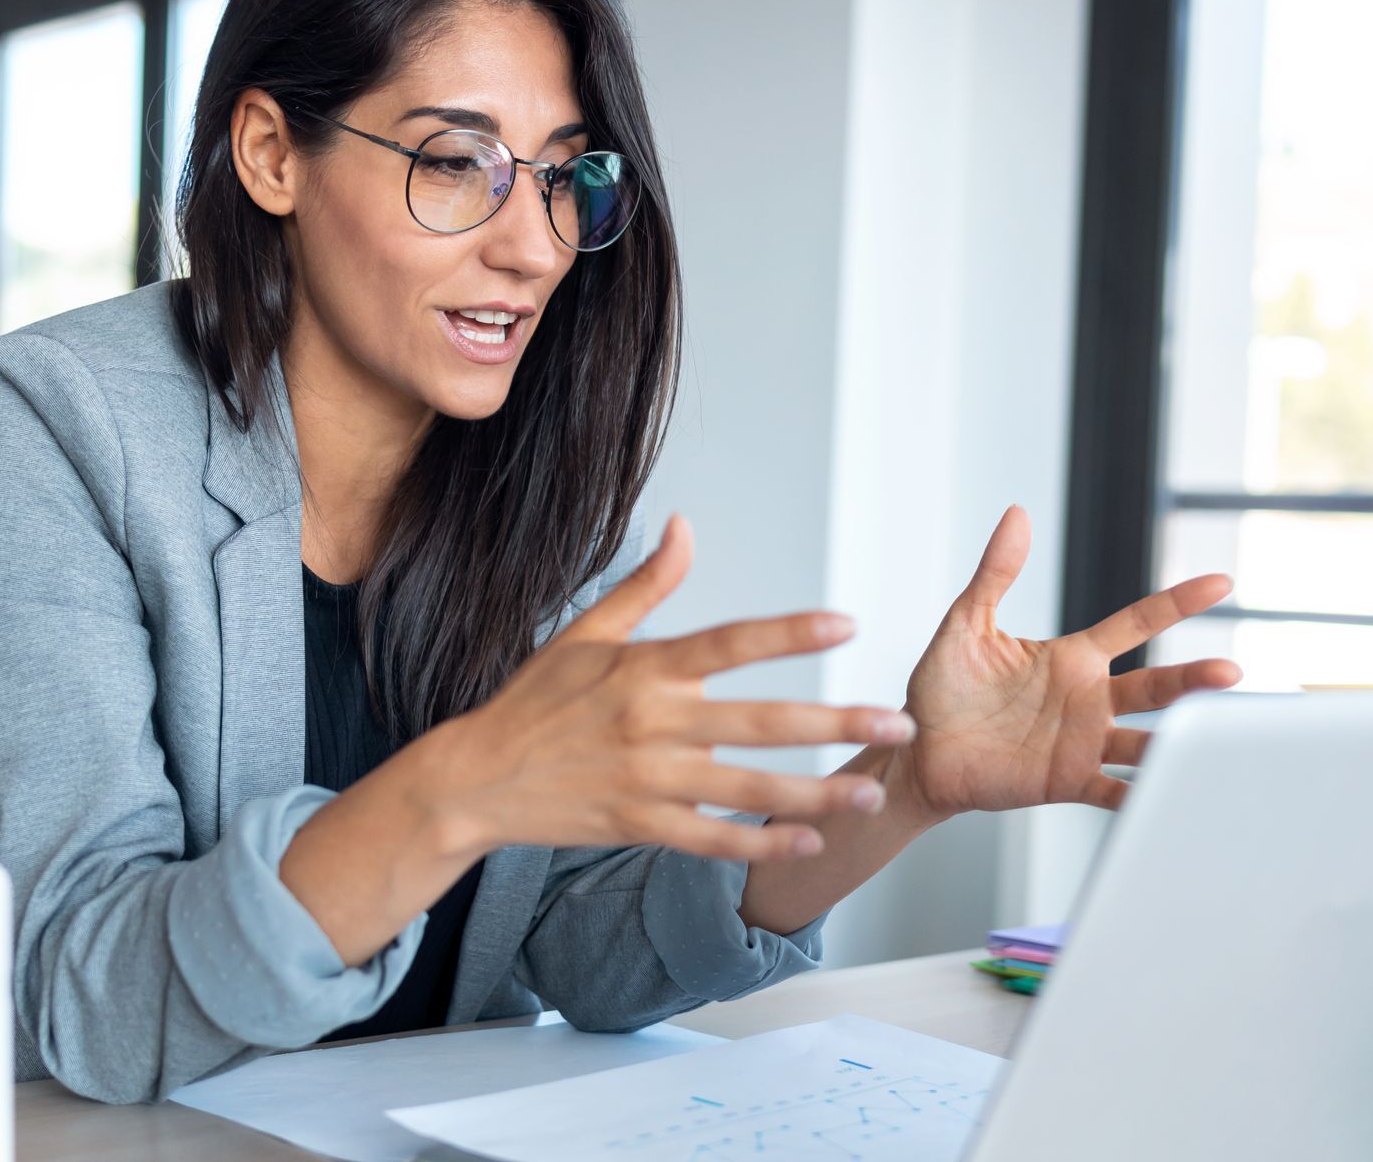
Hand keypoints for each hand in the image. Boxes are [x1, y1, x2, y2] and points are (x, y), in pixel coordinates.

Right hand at [420, 513, 916, 862]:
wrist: (476, 779)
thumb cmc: (533, 702)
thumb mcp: (584, 634)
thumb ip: (645, 586)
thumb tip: (684, 527)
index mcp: (644, 668)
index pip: (730, 643)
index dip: (790, 633)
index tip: (845, 625)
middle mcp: (653, 723)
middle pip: (761, 722)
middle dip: (836, 722)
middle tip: (896, 723)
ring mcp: (649, 781)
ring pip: (749, 789)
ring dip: (815, 794)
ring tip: (868, 792)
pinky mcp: (640, 827)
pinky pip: (713, 840)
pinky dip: (761, 845)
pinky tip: (807, 842)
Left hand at [899, 505, 1240, 816]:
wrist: (920, 753)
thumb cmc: (943, 690)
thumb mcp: (966, 625)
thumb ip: (995, 574)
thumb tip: (1016, 514)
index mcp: (1072, 658)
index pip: (1136, 624)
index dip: (1177, 603)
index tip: (1221, 583)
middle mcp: (1088, 699)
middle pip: (1155, 686)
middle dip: (1194, 680)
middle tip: (1230, 673)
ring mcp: (1082, 743)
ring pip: (1145, 741)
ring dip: (1178, 744)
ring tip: (1213, 743)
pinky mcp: (1067, 781)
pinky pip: (1113, 792)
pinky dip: (1141, 797)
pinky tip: (1166, 798)